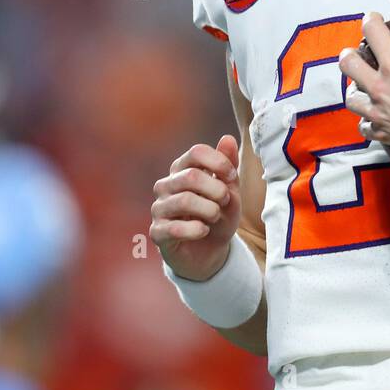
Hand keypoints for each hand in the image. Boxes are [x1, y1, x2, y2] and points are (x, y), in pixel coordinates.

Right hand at [150, 135, 242, 281]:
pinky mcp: (157, 232)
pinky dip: (197, 230)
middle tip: (225, 201)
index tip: (232, 177)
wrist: (210, 252)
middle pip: (190, 176)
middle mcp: (166, 185)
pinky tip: (204, 231)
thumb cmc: (218, 216)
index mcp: (182, 169)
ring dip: (209, 210)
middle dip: (216, 190)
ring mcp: (159, 208)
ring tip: (216, 217)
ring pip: (184, 201)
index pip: (196, 152)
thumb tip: (228, 138)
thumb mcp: (230, 191)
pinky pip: (175, 228)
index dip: (219, 163)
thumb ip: (228, 166)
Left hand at [338, 11, 389, 166]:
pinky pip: (363, 126)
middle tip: (357, 53)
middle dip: (350, 55)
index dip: (371, 20)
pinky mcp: (384, 134)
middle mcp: (382, 89)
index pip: (373, 33)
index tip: (374, 19)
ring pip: (351, 98)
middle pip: (348, 65)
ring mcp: (380, 114)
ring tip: (363, 85)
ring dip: (355, 88)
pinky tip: (373, 115)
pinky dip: (366, 120)